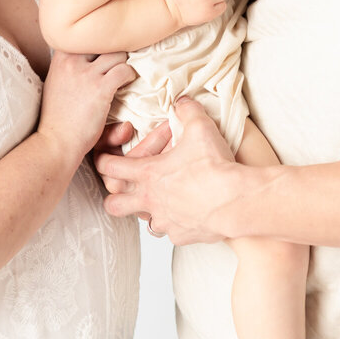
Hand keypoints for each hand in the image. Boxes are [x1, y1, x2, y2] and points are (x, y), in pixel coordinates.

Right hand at [37, 52, 135, 164]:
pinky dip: (130, 77)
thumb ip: (69, 66)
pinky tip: (126, 85)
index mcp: (60, 58)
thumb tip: (86, 55)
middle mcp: (71, 61)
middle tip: (117, 65)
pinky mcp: (100, 88)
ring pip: (118, 54)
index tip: (105, 55)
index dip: (100, 43)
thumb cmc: (58, 117)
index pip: (87, 36)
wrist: (56, 141)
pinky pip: (125, 70)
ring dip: (123, 65)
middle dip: (113, 53)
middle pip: (104, 41)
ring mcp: (86, 74)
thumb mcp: (56, 83)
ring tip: (122, 77)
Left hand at [95, 97, 241, 243]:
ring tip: (160, 201)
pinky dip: (174, 223)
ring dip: (148, 210)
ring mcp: (164, 220)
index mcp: (149, 173)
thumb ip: (187, 112)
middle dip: (114, 196)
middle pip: (114, 204)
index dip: (103, 161)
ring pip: (143, 221)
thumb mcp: (200, 128)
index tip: (104, 159)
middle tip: (123, 188)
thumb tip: (182, 103)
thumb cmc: (215, 167)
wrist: (235, 201)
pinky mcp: (180, 235)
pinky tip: (186, 214)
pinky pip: (170, 232)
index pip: (110, 168)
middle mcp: (150, 200)